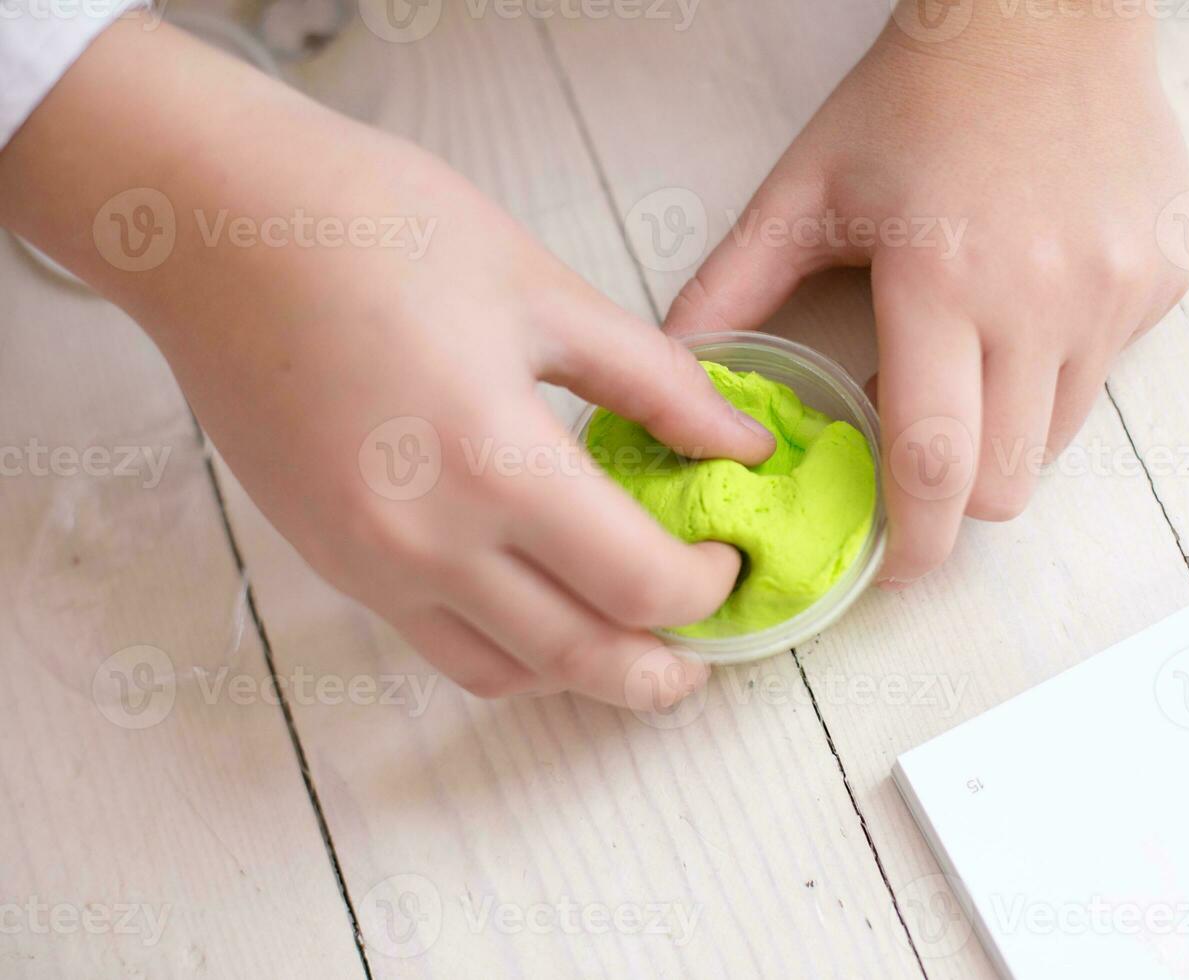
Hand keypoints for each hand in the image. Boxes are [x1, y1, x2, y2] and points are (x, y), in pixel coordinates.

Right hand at [0, 22, 773, 706]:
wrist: (212, 224)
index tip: (729, 553)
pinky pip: (438, 642)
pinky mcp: (330, 561)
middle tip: (707, 647)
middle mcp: (427, 542)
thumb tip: (740, 445)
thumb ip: (657, 382)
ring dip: (585, 673)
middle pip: (582, 661)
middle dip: (663, 670)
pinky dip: (509, 646)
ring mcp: (369, 564)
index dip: (706, 585)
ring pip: (505, 673)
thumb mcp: (544, 289)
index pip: (638, 585)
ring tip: (629, 632)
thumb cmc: (377, 229)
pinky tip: (541, 599)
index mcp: (496, 463)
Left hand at [666, 1, 1188, 586]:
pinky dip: (1060, 368)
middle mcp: (1043, 300)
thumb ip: (735, 285)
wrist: (1042, 13)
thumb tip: (676, 369)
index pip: (936, 463)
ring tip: (971, 360)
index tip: (891, 569)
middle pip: (1006, 482)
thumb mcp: (808, 187)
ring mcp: (1114, 294)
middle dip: (957, 494)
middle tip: (920, 453)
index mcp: (942, 281)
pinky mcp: (1161, 281)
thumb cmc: (916, 97)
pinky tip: (1031, 300)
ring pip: (1061, 438)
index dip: (912, 542)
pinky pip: (1107, 371)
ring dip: (1008, 431)